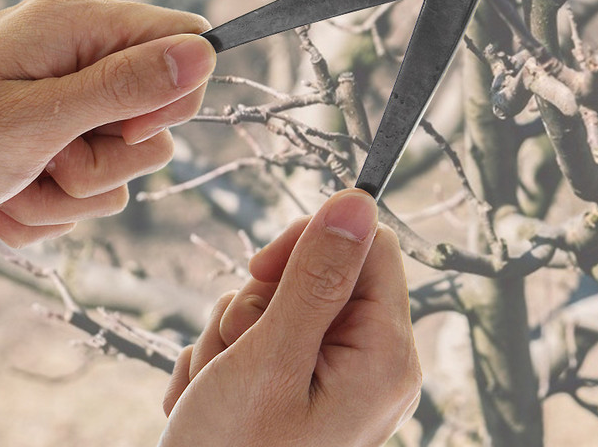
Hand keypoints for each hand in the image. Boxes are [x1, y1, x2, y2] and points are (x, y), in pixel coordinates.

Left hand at [0, 0, 215, 246]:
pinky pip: (98, 188)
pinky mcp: (64, 141)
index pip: (186, 40)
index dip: (176, 92)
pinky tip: (9, 197)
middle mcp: (85, 56)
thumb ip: (126, 86)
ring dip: (78, 190)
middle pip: (164, 111)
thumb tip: (206, 53)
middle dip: (114, 155)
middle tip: (55, 158)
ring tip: (20, 181)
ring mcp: (75, 102)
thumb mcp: (35, 117)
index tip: (128, 129)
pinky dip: (55, 205)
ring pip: (132, 161)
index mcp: (81, 24)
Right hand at [160, 189, 421, 446]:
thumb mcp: (272, 359)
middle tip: (237, 352)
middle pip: (320, 271)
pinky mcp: (302, 386)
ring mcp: (336, 377)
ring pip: (281, 300)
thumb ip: (318, 275)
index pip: (370, 245)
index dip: (314, 240)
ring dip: (235, 330)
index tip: (261, 269)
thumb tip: (358, 199)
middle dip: (261, 299)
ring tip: (218, 386)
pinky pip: (263, 334)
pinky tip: (213, 398)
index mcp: (385, 353)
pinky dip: (228, 356)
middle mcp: (371, 362)